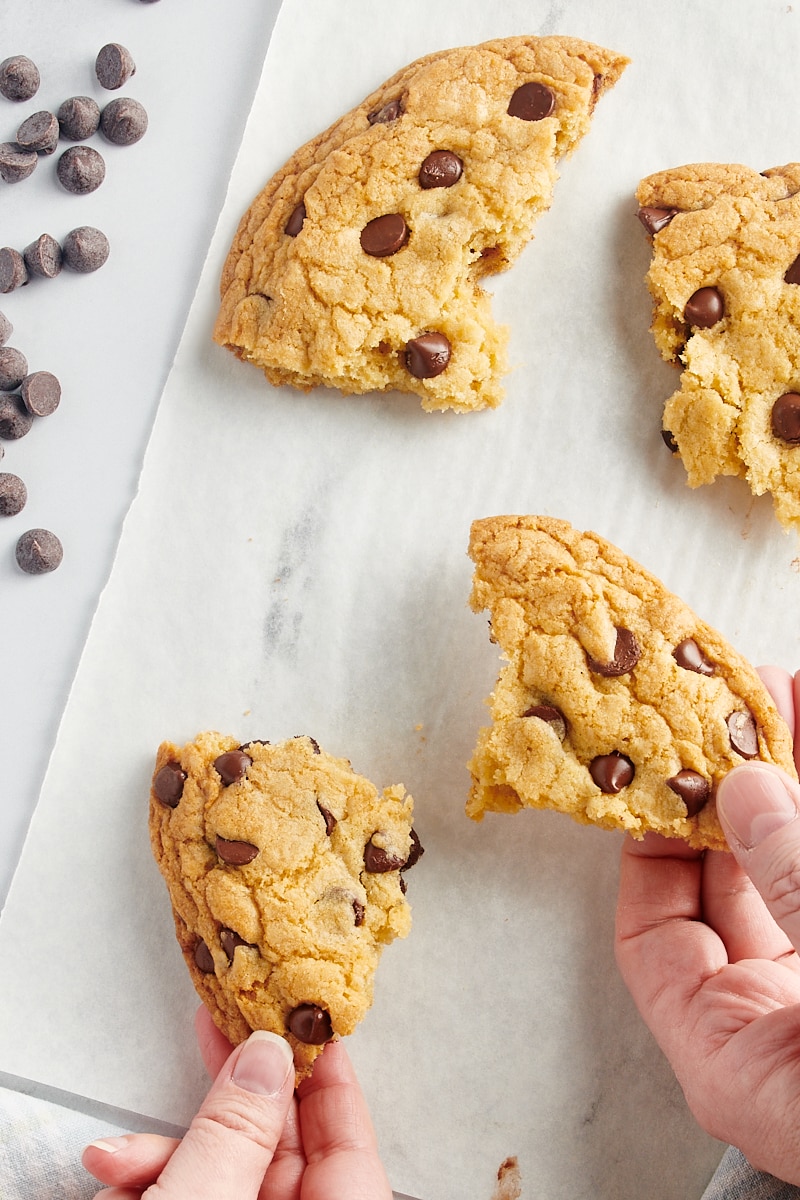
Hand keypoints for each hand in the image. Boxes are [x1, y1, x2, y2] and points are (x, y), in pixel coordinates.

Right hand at [82, 1007, 392, 1198]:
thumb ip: (236, 1131)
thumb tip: (265, 1053)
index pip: (348, 1133)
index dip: (326, 1067)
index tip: (300, 1013)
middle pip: (277, 1144)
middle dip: (224, 1096)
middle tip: (210, 1028)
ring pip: (222, 1170)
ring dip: (164, 1153)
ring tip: (116, 1156)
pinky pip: (191, 1194)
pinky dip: (150, 1183)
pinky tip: (113, 1179)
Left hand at [615, 666, 799, 1183]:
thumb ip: (795, 889)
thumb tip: (745, 796)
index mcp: (730, 1058)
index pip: (649, 932)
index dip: (649, 840)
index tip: (663, 765)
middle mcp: (768, 1025)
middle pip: (722, 885)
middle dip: (732, 787)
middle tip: (738, 711)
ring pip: (785, 870)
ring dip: (790, 786)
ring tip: (790, 702)